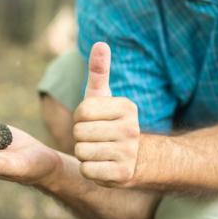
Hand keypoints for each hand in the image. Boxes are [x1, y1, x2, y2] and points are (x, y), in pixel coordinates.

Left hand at [74, 42, 140, 187]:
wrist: (137, 159)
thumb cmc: (111, 123)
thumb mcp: (105, 97)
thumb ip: (99, 71)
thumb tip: (100, 43)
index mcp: (126, 107)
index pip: (82, 111)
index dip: (80, 117)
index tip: (91, 121)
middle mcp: (131, 129)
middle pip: (79, 132)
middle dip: (80, 136)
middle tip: (95, 138)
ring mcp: (128, 153)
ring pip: (81, 152)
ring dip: (84, 153)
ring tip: (98, 151)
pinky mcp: (122, 175)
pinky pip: (86, 170)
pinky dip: (88, 169)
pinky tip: (101, 165)